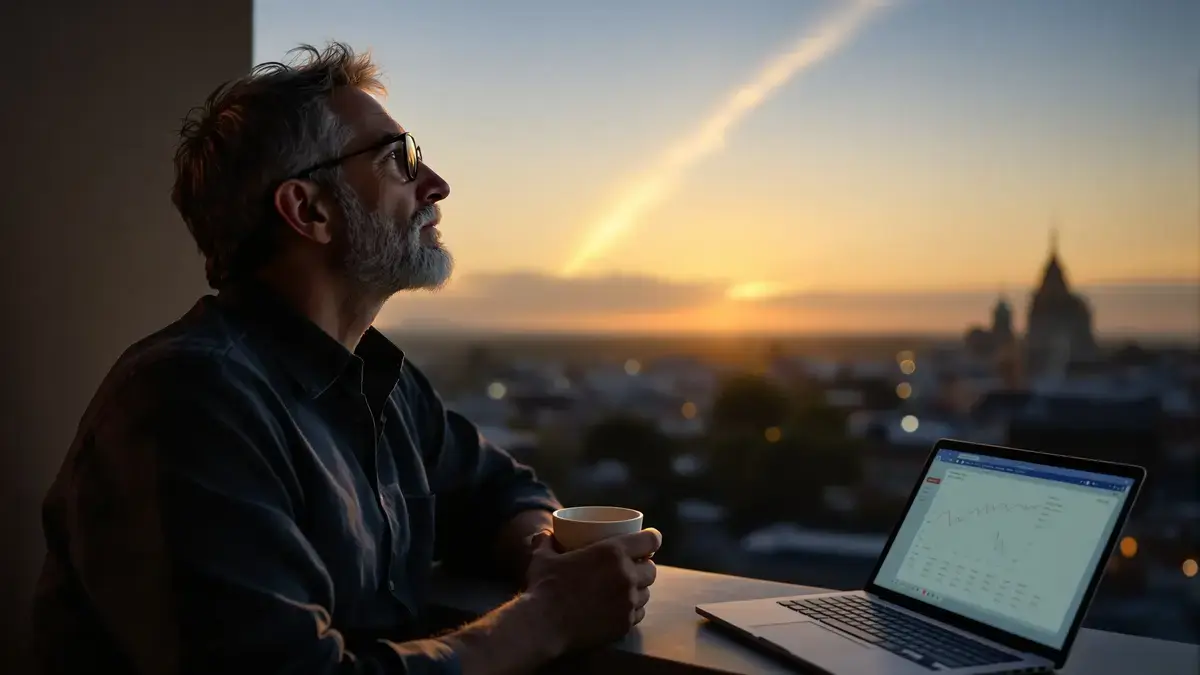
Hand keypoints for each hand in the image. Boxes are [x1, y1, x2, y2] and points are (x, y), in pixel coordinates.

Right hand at [523, 528, 661, 655]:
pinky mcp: (624, 624)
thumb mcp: (543, 557)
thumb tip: (545, 534)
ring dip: (639, 589)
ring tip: (626, 589)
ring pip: (646, 593)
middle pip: (651, 569)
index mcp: (613, 552)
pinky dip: (632, 610)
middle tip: (634, 566)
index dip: (651, 538)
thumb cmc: (544, 586)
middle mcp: (627, 576)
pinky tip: (620, 608)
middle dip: (645, 566)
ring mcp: (628, 603)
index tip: (649, 540)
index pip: (649, 541)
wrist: (543, 625)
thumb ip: (545, 541)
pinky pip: (637, 614)